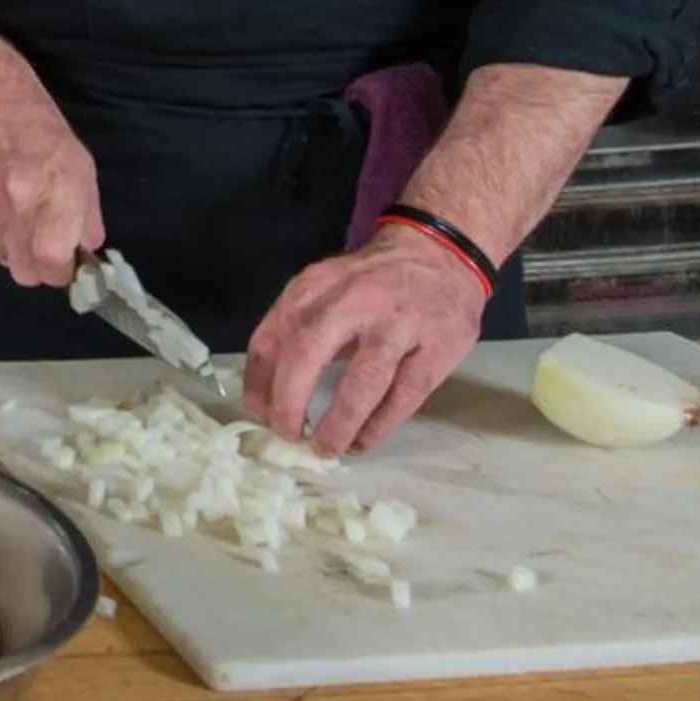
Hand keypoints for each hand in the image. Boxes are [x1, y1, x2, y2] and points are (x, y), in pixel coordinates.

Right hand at [0, 49, 102, 286]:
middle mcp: (13, 201)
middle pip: (24, 272)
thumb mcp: (81, 166)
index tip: (67, 265)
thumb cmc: (39, 128)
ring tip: (20, 212)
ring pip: (2, 256)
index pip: (52, 261)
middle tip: (46, 246)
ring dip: (15, 246)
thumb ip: (88, 216)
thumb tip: (85, 252)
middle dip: (39, 268)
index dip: (62, 272)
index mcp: (50, 189)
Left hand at [242, 226, 488, 452]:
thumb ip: (297, 327)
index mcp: (315, 286)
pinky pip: (403, 396)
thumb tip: (268, 393)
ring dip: (339, 423)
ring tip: (325, 448)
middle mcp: (353, 300)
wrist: (441, 252)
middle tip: (287, 435)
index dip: (259, 381)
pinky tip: (362, 442)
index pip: (273, 335)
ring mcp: (399, 324)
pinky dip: (378, 426)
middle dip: (290, 401)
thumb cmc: (372, 281)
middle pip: (308, 352)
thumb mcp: (325, 286)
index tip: (258, 413)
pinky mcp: (437, 348)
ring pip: (363, 382)